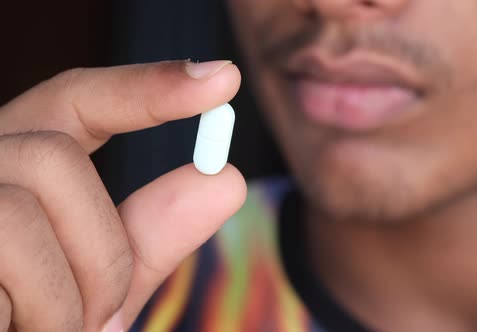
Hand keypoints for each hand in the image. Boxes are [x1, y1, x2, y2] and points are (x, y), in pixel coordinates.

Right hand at [0, 60, 245, 330]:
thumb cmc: (36, 327)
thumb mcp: (94, 288)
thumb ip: (147, 238)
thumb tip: (227, 179)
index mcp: (13, 173)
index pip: (76, 100)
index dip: (148, 87)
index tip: (222, 79)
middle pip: (53, 154)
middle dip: (104, 246)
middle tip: (102, 317)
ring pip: (30, 194)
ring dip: (72, 288)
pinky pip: (9, 244)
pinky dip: (46, 309)